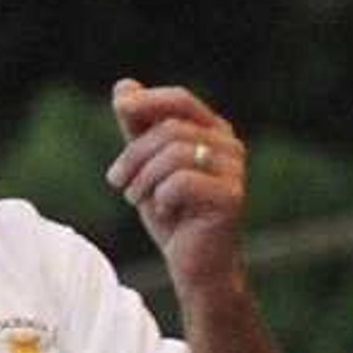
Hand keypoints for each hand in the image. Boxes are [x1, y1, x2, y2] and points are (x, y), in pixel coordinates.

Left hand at [107, 79, 247, 291]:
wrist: (195, 267)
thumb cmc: (173, 217)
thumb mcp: (147, 168)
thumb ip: (138, 129)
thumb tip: (124, 86)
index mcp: (213, 132)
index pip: (181, 99)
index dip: (148, 101)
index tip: (121, 109)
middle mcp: (230, 146)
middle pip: (169, 129)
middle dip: (133, 156)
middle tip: (117, 182)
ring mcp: (235, 170)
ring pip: (173, 154)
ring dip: (143, 180)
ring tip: (137, 200)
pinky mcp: (231, 197)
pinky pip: (181, 182)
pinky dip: (161, 198)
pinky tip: (167, 214)